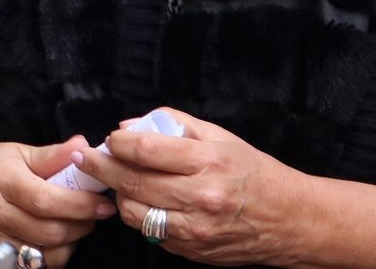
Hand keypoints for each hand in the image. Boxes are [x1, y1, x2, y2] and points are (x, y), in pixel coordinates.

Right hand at [0, 137, 115, 267]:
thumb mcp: (20, 152)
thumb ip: (53, 154)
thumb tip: (83, 147)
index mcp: (3, 179)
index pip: (46, 200)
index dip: (80, 205)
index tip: (103, 203)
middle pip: (48, 230)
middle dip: (81, 224)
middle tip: (97, 213)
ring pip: (43, 253)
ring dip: (71, 242)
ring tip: (79, 225)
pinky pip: (31, 264)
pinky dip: (52, 255)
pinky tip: (60, 239)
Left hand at [73, 108, 308, 266]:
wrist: (289, 219)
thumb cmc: (254, 173)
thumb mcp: (221, 137)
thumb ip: (174, 126)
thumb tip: (130, 127)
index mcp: (208, 162)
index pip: (146, 151)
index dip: (119, 143)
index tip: (109, 138)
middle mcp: (201, 197)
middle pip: (133, 182)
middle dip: (102, 167)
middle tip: (86, 157)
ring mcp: (195, 229)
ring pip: (135, 213)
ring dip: (118, 194)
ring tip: (117, 180)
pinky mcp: (192, 250)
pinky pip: (150, 233)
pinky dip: (139, 216)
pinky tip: (140, 201)